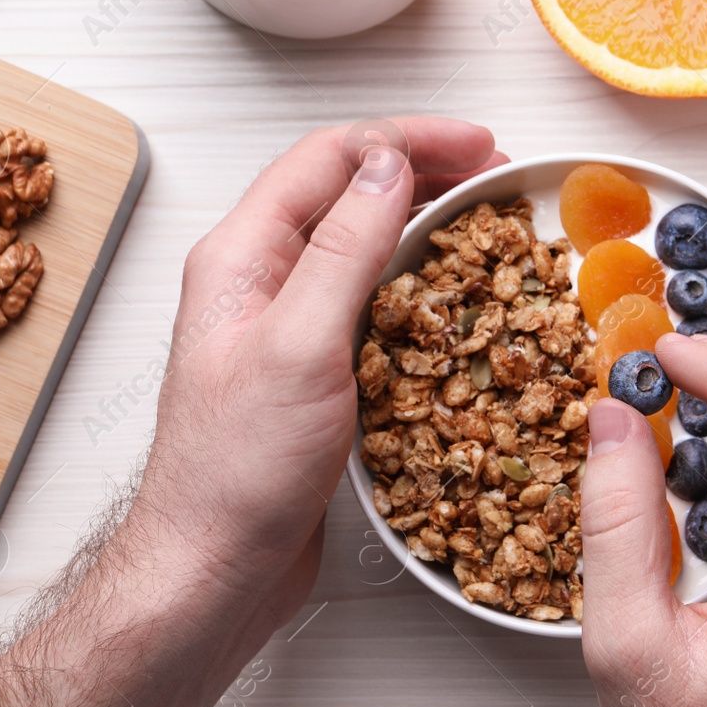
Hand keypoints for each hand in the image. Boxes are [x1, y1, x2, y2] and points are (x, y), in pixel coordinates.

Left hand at [129, 117, 505, 628]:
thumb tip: (387, 164)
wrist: (214, 567)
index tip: (476, 144)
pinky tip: (453, 300)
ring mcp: (286, 327)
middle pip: (347, 193)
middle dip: (423, 172)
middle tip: (493, 173)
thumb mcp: (299, 346)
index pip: (329, 159)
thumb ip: (343, 248)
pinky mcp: (313, 372)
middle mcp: (260, 282)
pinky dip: (418, 284)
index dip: (407, 140)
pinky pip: (370, 304)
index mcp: (242, 258)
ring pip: (361, 247)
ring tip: (483, 224)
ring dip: (424, 223)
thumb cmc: (236, 472)